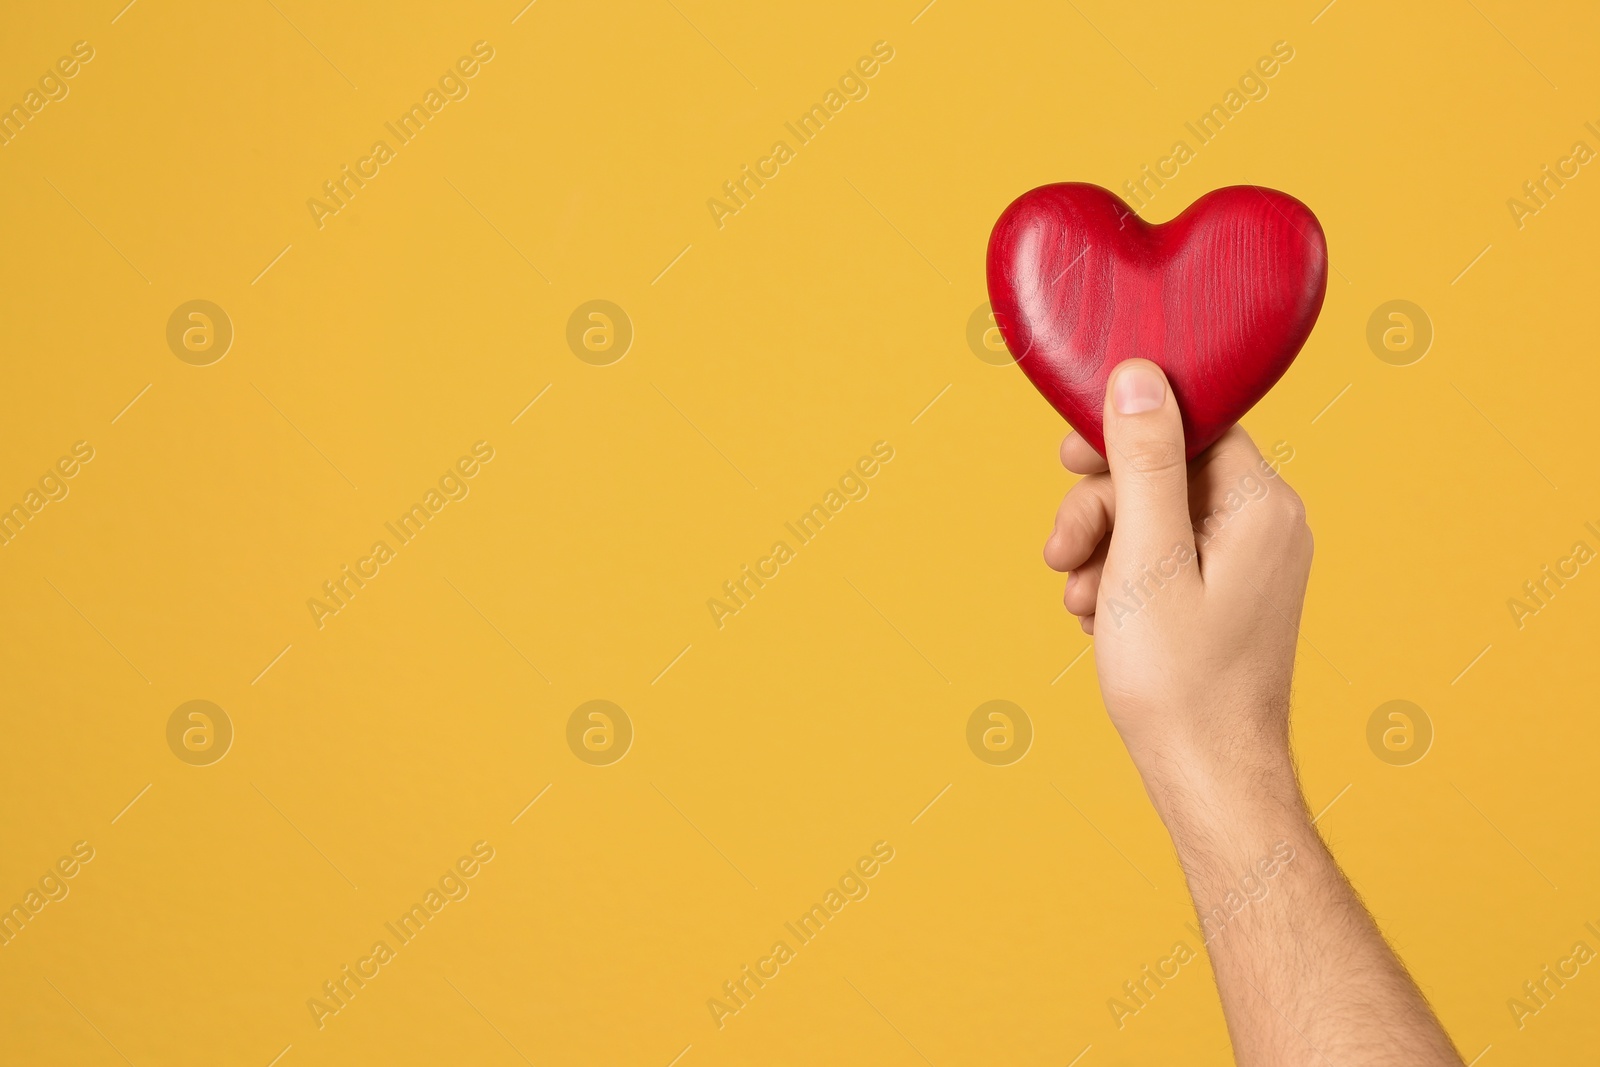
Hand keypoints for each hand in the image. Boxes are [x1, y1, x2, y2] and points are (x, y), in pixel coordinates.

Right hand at [1042, 360, 1312, 820]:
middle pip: (1166, 470)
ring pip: (1156, 516)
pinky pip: (1165, 554)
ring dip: (1103, 546)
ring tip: (1078, 598)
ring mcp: (1250, 562)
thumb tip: (1138, 376)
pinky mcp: (1228, 593)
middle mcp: (1267, 525)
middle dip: (1103, 506)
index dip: (1124, 433)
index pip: (1192, 424)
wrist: (1208, 775)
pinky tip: (1097, 615)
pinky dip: (1121, 575)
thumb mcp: (1146, 559)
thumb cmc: (1180, 680)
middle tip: (1063, 550)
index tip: (1071, 456)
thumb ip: (1144, 462)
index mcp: (1261, 505)